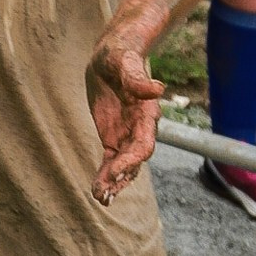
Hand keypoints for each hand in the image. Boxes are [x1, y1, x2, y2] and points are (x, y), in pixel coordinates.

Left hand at [86, 29, 162, 204]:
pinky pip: (111, 161)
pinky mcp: (113, 137)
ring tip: (101, 198)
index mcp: (146, 114)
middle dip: (121, 178)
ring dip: (114, 183)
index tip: (115, 172)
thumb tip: (157, 89)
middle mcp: (140, 129)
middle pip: (134, 160)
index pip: (143, 144)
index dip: (130, 160)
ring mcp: (127, 135)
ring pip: (125, 166)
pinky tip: (98, 191)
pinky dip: (106, 176)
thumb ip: (138, 78)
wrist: (112, 56)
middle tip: (104, 194)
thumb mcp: (124, 62)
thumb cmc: (121, 56)